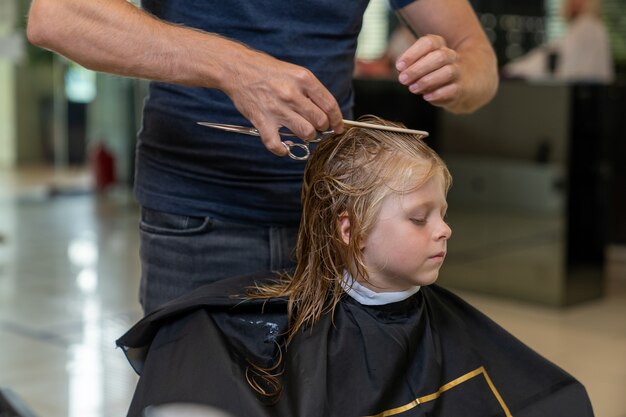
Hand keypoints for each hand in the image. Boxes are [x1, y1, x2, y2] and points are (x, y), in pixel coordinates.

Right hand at [222, 48, 343, 156]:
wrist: (236, 68)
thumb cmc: (267, 71)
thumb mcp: (295, 72)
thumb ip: (311, 91)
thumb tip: (327, 113)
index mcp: (304, 79)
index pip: (330, 105)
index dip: (338, 120)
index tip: (338, 127)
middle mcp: (292, 94)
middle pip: (320, 122)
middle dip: (322, 128)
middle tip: (315, 126)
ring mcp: (277, 108)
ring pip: (306, 133)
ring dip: (306, 136)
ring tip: (300, 131)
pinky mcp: (262, 120)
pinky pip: (276, 144)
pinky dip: (281, 150)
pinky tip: (282, 146)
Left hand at [395, 34, 460, 108]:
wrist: (462, 83)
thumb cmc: (433, 72)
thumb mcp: (420, 64)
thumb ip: (409, 65)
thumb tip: (400, 68)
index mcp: (439, 45)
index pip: (428, 43)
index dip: (412, 54)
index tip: (399, 66)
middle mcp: (450, 56)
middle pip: (438, 57)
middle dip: (417, 69)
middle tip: (403, 79)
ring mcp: (458, 72)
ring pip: (447, 72)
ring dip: (427, 81)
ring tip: (413, 89)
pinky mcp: (461, 88)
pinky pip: (452, 90)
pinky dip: (437, 94)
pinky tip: (426, 96)